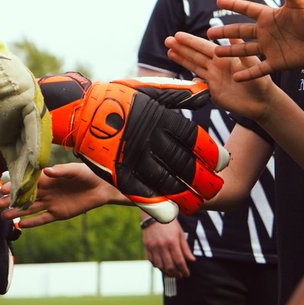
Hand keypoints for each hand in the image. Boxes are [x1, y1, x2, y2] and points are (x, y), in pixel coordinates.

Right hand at [0, 163, 116, 227]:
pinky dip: (33, 222)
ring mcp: (52, 203)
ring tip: (3, 216)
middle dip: (11, 200)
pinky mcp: (59, 214)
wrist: (102, 187)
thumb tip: (47, 171)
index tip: (2, 188)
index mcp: (48, 178)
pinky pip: (43, 219)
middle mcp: (47, 191)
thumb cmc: (88, 174)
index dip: (15, 186)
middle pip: (25, 197)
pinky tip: (21, 224)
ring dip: (17, 212)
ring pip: (31, 209)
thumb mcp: (75, 170)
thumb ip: (61, 171)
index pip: (27, 182)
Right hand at [42, 79, 228, 222]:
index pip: (194, 140)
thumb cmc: (119, 98)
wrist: (80, 110)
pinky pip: (142, 193)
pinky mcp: (118, 173)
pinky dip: (158, 206)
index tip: (223, 163)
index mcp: (161, 119)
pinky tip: (172, 215)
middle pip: (185, 165)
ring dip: (186, 197)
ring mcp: (134, 158)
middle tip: (216, 188)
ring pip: (168, 183)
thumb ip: (180, 94)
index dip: (211, 153)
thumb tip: (207, 94)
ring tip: (198, 204)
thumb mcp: (151, 90)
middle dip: (205, 180)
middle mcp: (150, 140)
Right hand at [142, 217, 194, 278]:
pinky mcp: (147, 247)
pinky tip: (162, 266)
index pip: (179, 262)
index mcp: (172, 242)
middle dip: (176, 274)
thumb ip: (185, 248)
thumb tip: (192, 260)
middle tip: (180, 275)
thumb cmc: (169, 223)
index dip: (184, 270)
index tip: (187, 274)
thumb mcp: (180, 233)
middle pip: (170, 266)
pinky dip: (157, 266)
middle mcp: (162, 246)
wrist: (154, 214)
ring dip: (167, 272)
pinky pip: (151, 261)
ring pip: (160, 266)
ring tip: (172, 273)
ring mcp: (153, 247)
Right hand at [166, 33, 276, 124]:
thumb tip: (232, 34)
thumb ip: (240, 50)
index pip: (204, 47)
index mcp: (225, 56)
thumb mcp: (252, 64)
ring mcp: (213, 78)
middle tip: (167, 40)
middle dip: (181, 48)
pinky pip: (198, 84)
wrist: (261, 103)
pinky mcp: (212, 92)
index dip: (190, 42)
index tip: (178, 35)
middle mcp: (217, 66)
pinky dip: (189, 80)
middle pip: (195, 55)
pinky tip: (181, 76)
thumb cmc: (261, 82)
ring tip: (169, 51)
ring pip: (194, 67)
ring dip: (181, 59)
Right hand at [207, 0, 303, 79]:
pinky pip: (258, 69)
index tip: (218, 1)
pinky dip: (247, 73)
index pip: (246, 9)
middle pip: (240, 30)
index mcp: (269, 16)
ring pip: (245, 49)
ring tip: (215, 53)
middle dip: (225, 31)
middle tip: (209, 33)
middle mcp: (267, 31)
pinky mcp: (277, 62)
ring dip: (230, 51)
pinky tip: (235, 77)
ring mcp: (270, 48)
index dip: (233, 4)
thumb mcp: (298, 2)